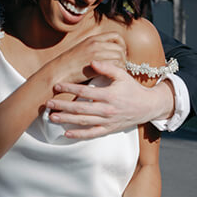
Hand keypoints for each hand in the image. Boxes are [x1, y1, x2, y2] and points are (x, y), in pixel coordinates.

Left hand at [46, 59, 174, 138]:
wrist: (147, 106)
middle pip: (80, 109)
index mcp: (109, 95)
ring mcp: (107, 122)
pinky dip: (79, 135)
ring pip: (83, 122)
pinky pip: (91, 134)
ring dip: (66, 120)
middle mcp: (107, 110)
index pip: (85, 92)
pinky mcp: (108, 129)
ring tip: (52, 117)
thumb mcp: (122, 75)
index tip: (57, 85)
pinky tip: (66, 133)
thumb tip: (92, 61)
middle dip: (62, 106)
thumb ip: (107, 68)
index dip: (70, 88)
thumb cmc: (132, 89)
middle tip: (48, 103)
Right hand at [49, 32, 126, 84]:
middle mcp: (96, 44)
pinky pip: (116, 65)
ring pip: (120, 56)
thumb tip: (110, 53)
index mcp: (93, 38)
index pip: (116, 35)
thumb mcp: (82, 49)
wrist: (58, 71)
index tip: (121, 53)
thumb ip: (96, 48)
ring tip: (116, 71)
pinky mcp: (97, 65)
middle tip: (120, 65)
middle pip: (120, 47)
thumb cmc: (69, 64)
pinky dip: (117, 71)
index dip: (122, 44)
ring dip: (121, 65)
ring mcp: (96, 54)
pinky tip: (112, 75)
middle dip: (123, 57)